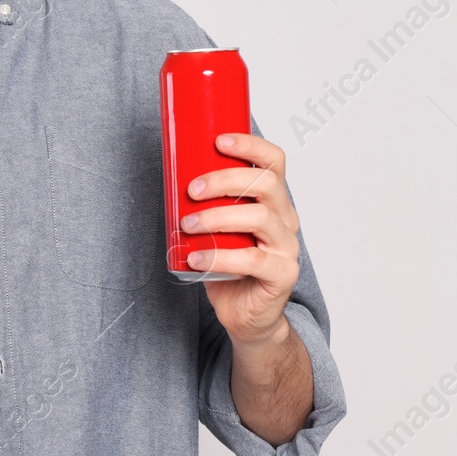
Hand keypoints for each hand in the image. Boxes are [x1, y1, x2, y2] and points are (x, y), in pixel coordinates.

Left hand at [179, 133, 300, 345]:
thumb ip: (206, 203)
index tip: (218, 140)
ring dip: (217, 217)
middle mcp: (286, 219)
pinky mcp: (282, 275)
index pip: (274, 162)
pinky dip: (219, 256)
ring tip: (188, 224)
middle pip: (265, 184)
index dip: (250, 145)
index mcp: (274, 200)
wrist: (245, 314)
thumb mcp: (217, 227)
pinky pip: (252, 260)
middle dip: (224, 180)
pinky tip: (196, 258)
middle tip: (192, 189)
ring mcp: (287, 247)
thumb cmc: (229, 265)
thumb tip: (169, 174)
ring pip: (261, 218)